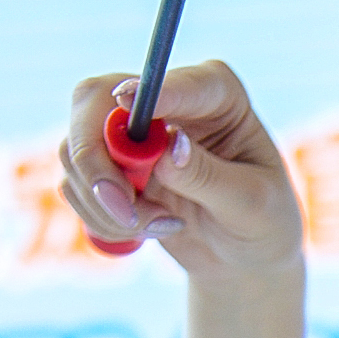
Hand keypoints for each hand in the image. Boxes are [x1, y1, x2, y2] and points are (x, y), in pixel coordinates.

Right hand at [60, 59, 303, 278]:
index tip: (127, 101)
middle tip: (125, 210)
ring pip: (76, 149)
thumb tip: (168, 146)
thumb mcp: (251, 204)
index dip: (146, 91)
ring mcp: (128, 130)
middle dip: (97, 161)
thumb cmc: (264, 223)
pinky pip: (74, 183)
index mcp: (215, 92)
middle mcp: (165, 99)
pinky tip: (148, 231)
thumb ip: (209, 175)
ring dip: (108, 203)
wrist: (245, 256)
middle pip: (94, 101)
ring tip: (165, 227)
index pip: (171, 81)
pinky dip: (101, 217)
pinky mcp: (106, 164)